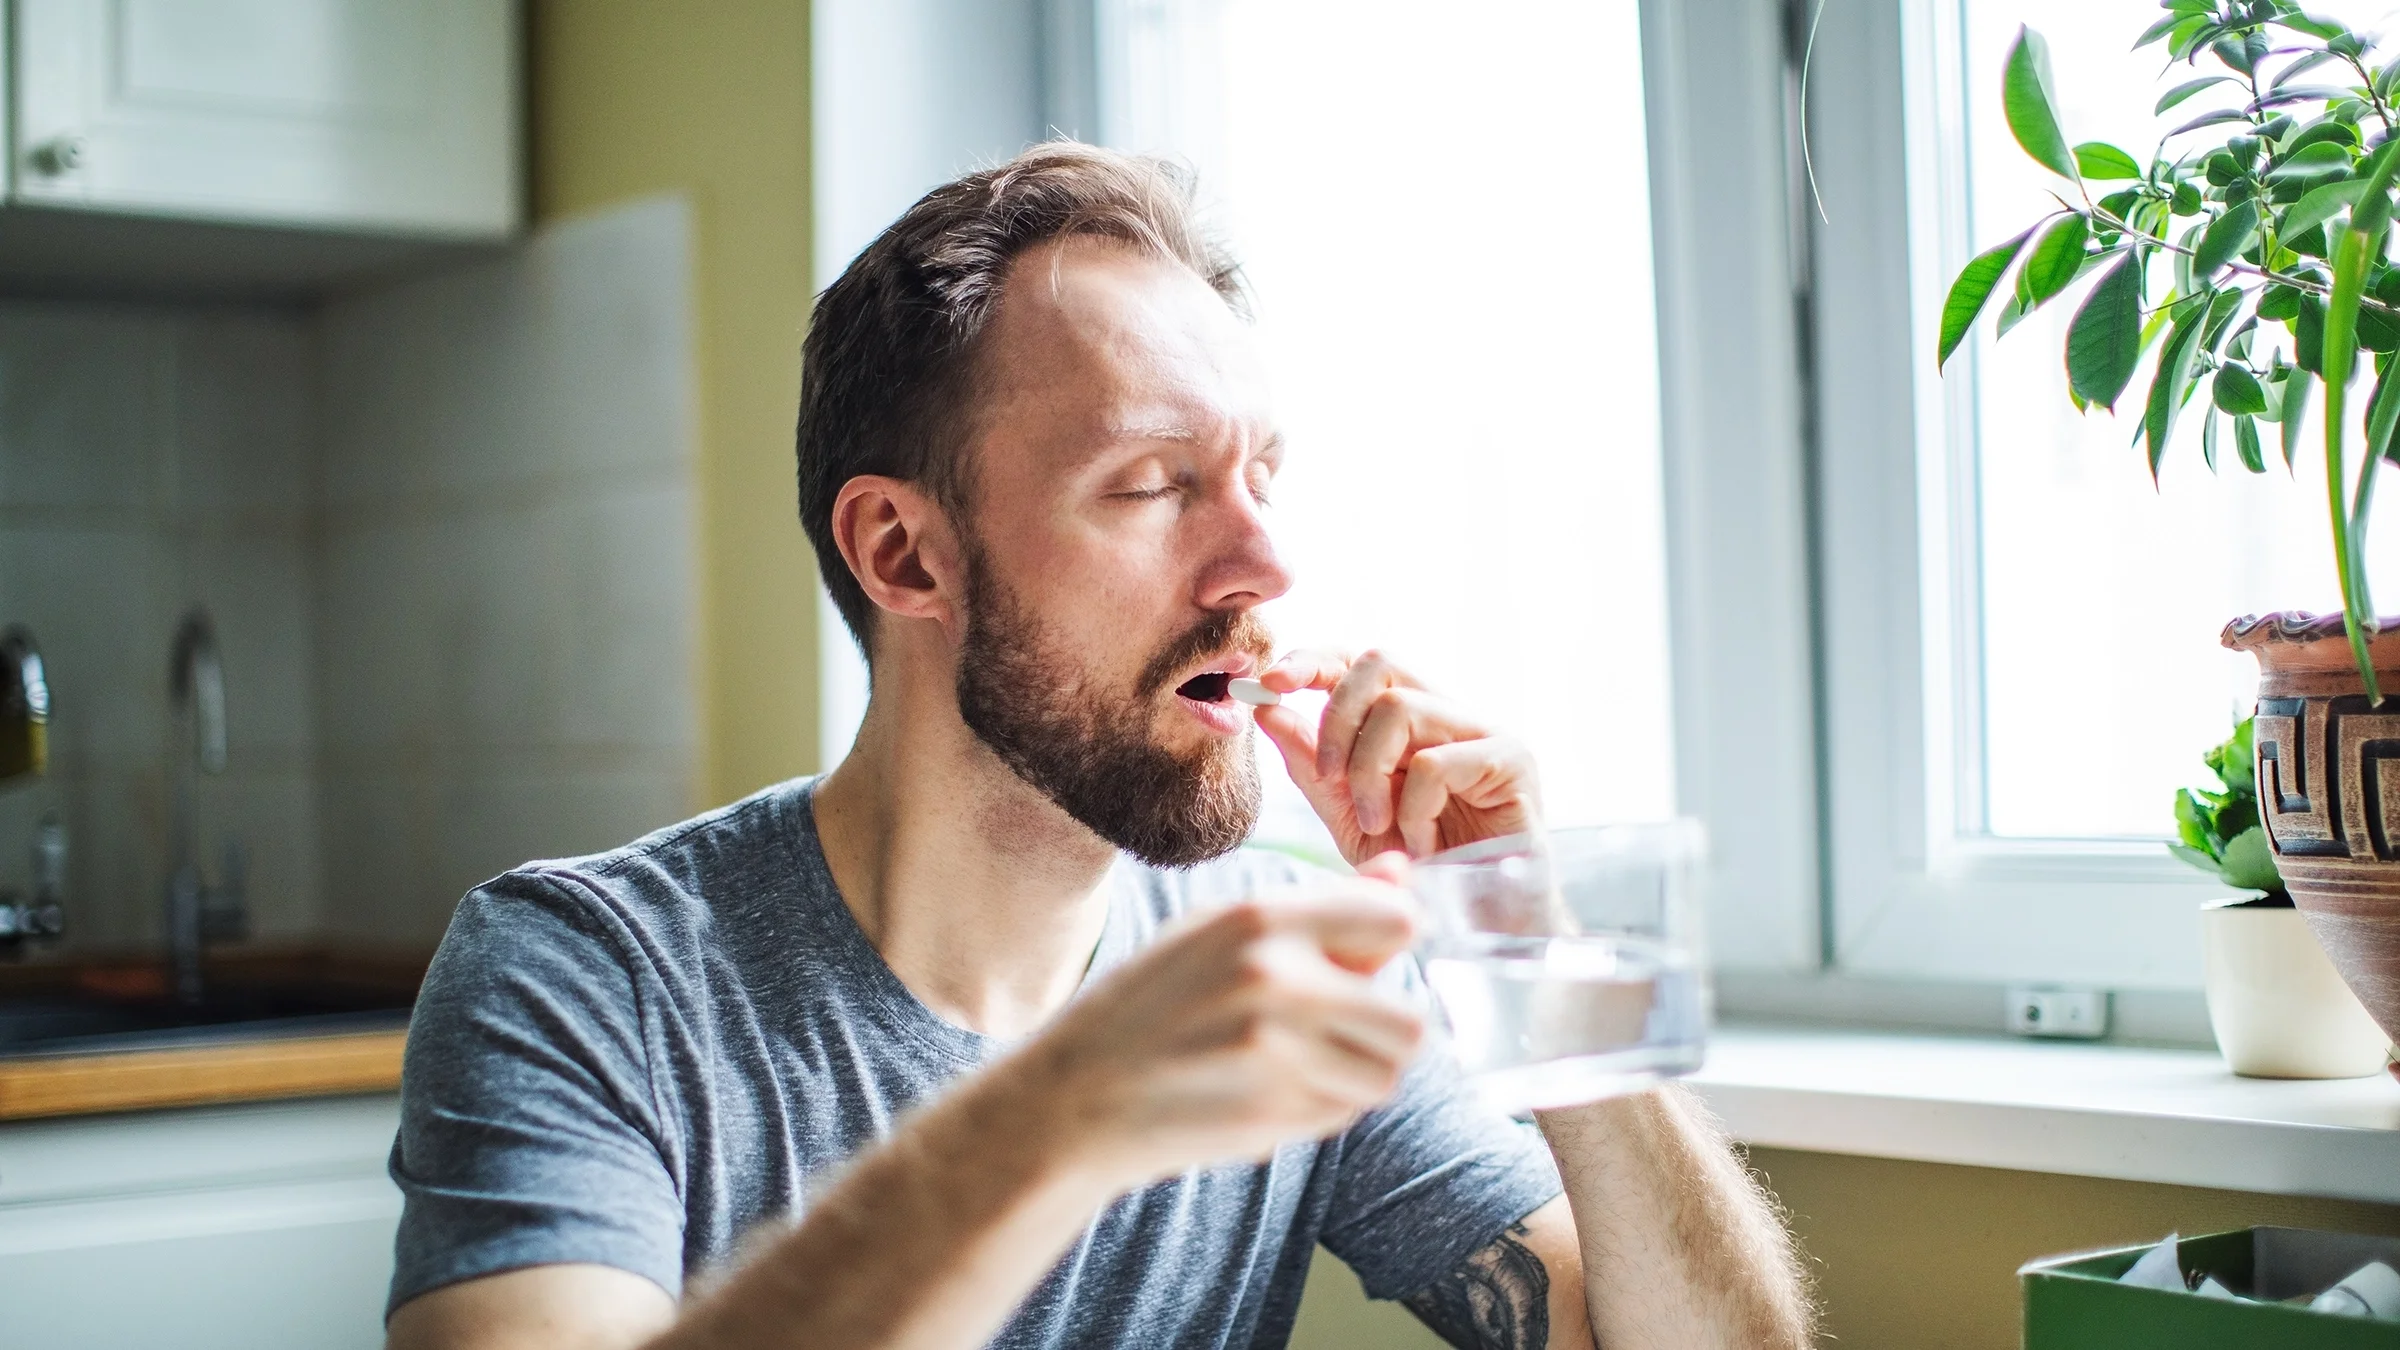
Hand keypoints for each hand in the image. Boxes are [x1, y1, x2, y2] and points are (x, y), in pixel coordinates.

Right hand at [1017, 875, 1424, 1189]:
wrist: (1074, 1094)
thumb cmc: (1150, 1007)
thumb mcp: (1220, 935)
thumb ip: (1320, 910)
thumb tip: (1403, 872)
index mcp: (1260, 917)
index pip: (1396, 922)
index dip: (1389, 948)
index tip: (1363, 966)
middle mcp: (1276, 977)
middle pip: (1406, 1021)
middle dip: (1379, 1035)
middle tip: (1333, 1034)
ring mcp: (1275, 1050)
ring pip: (1383, 1076)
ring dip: (1353, 1077)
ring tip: (1297, 1066)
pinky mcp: (1269, 1111)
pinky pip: (1341, 1112)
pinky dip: (1318, 1109)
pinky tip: (1266, 1094)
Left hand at [1252, 649, 1541, 861]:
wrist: (1478, 924)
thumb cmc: (1420, 872)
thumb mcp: (1348, 819)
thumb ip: (1312, 767)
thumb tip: (1269, 709)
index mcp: (1409, 722)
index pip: (1359, 663)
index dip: (1314, 661)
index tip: (1271, 684)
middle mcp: (1447, 715)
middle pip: (1379, 664)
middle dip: (1336, 718)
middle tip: (1327, 776)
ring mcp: (1484, 732)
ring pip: (1399, 708)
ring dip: (1369, 772)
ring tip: (1379, 824)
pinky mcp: (1512, 760)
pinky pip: (1435, 762)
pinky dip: (1413, 808)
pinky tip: (1423, 844)